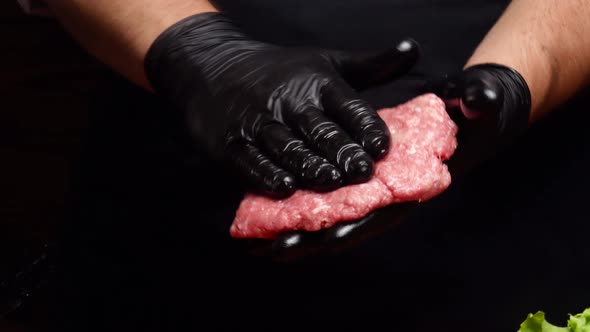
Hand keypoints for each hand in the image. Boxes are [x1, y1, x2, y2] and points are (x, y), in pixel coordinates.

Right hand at [144, 12, 418, 198]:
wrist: (213, 67)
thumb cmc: (279, 71)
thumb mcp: (326, 61)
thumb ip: (371, 65)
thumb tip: (413, 49)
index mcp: (317, 83)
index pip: (348, 105)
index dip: (366, 126)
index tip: (382, 147)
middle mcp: (288, 101)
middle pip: (320, 129)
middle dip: (341, 151)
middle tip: (361, 172)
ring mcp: (257, 121)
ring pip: (287, 147)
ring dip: (309, 165)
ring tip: (329, 180)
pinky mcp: (230, 141)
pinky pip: (251, 160)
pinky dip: (267, 174)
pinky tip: (284, 187)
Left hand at [253, 64, 531, 261]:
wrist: (470, 113)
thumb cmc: (477, 109)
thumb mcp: (482, 100)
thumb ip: (479, 100)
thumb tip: (474, 100)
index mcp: (415, 185)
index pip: (380, 212)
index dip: (350, 228)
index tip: (317, 240)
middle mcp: (391, 194)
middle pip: (348, 223)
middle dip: (311, 238)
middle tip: (271, 248)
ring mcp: (373, 189)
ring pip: (332, 215)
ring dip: (298, 228)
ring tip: (259, 240)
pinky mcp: (360, 179)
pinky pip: (328, 198)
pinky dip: (301, 207)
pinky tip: (270, 211)